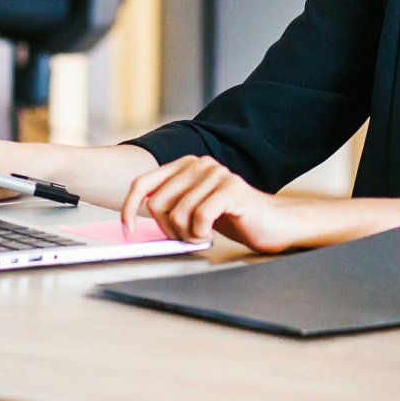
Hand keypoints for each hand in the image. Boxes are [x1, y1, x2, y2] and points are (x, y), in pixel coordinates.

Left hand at [121, 156, 312, 252]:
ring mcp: (216, 175)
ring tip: (201, 235)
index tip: (127, 231)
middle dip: (167, 229)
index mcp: (187, 165)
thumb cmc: (232, 218)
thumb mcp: (194, 208)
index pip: (143, 183)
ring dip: (186, 235)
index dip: (128, 208)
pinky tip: (210, 234)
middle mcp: (200, 164)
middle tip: (186, 236)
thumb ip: (170, 203)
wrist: (272, 224)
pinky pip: (200, 218)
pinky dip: (201, 233)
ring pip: (178, 214)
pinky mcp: (231, 190)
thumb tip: (132, 215)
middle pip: (158, 204)